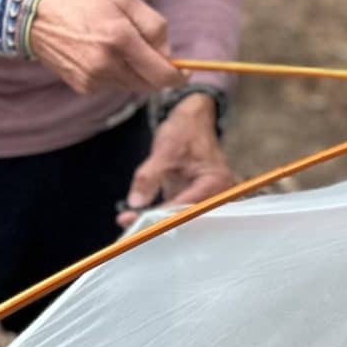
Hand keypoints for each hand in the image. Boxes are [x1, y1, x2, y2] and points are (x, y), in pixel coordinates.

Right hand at [20, 0, 181, 95]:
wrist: (33, 17)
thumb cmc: (83, 0)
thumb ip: (153, 24)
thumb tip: (168, 52)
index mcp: (119, 38)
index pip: (161, 73)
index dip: (178, 76)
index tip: (185, 71)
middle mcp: (106, 63)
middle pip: (150, 84)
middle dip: (159, 73)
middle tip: (156, 55)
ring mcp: (93, 78)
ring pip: (133, 85)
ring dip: (137, 72)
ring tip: (120, 46)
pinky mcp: (83, 87)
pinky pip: (113, 85)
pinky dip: (118, 73)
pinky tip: (103, 54)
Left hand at [118, 93, 232, 230]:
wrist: (193, 119)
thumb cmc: (185, 130)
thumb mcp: (164, 151)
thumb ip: (149, 177)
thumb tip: (136, 202)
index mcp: (216, 181)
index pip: (186, 206)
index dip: (159, 216)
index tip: (135, 221)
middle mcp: (217, 193)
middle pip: (186, 217)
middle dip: (158, 224)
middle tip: (130, 227)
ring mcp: (206, 196)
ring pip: (180, 217)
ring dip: (157, 222)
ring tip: (130, 224)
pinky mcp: (194, 197)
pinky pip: (177, 211)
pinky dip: (159, 215)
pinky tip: (138, 218)